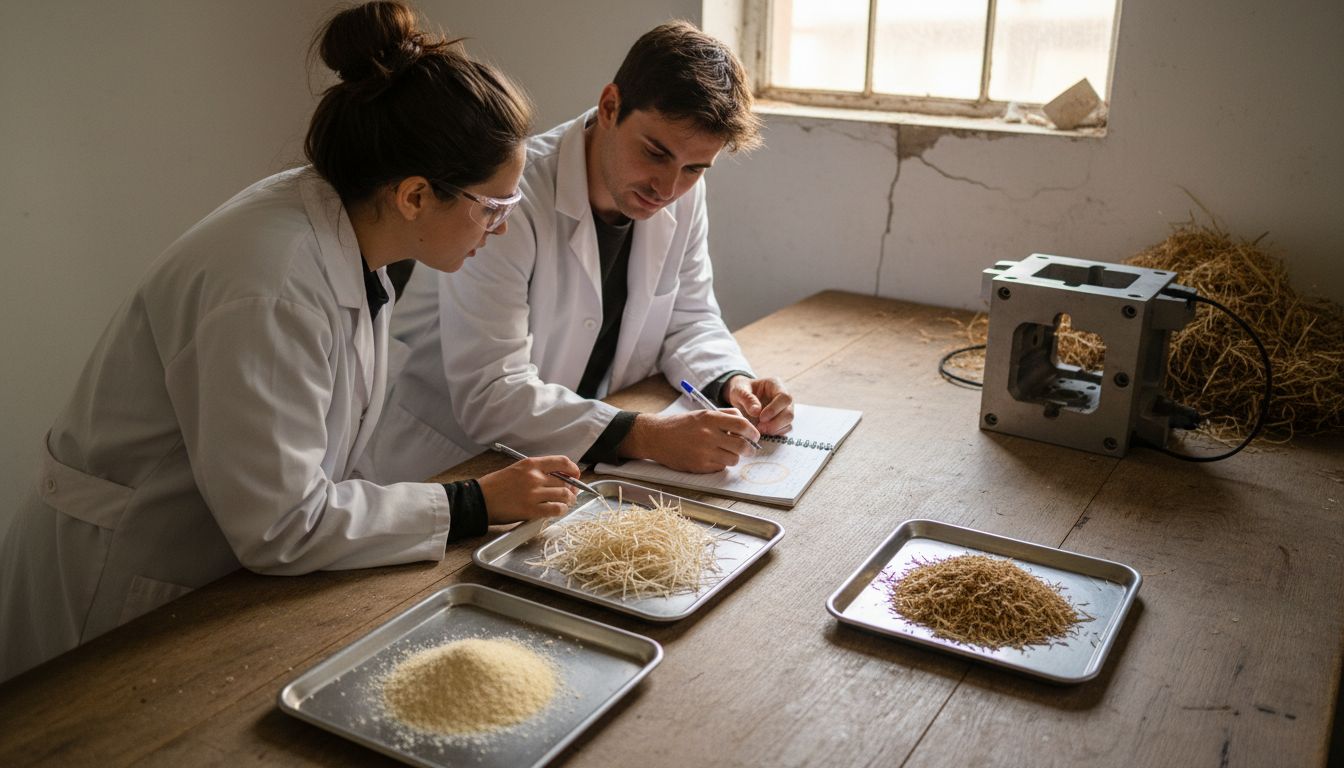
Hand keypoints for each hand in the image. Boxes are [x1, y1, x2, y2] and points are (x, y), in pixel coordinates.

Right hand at [477, 455, 578, 524]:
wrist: (479, 500)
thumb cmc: (495, 486)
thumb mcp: (516, 470)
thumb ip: (536, 472)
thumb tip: (557, 478)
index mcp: (530, 464)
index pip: (562, 462)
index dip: (573, 469)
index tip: (575, 475)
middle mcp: (534, 477)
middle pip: (565, 481)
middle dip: (572, 488)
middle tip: (571, 493)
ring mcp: (533, 494)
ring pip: (563, 495)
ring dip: (568, 500)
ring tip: (566, 503)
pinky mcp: (531, 510)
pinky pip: (555, 509)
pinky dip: (561, 510)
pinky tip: (558, 511)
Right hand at [620, 409, 760, 472]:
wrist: (656, 437)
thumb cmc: (681, 424)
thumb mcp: (702, 413)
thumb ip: (724, 416)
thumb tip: (745, 423)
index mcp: (710, 419)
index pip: (742, 426)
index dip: (753, 432)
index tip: (755, 436)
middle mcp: (708, 435)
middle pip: (742, 445)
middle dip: (750, 449)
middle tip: (750, 449)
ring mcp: (704, 452)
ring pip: (733, 459)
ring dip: (734, 457)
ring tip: (728, 453)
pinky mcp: (699, 466)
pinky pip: (720, 467)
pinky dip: (721, 463)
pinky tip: (713, 457)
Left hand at [723, 375, 793, 435]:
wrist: (741, 396)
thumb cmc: (741, 390)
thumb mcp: (739, 390)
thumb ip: (747, 398)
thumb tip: (756, 411)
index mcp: (776, 385)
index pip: (784, 397)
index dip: (775, 409)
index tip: (761, 417)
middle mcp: (784, 398)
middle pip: (789, 413)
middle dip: (776, 423)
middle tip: (760, 428)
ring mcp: (785, 410)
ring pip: (788, 423)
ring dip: (775, 430)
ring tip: (759, 430)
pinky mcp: (782, 421)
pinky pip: (784, 430)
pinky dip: (774, 433)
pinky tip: (762, 432)